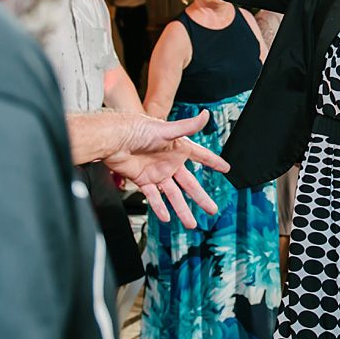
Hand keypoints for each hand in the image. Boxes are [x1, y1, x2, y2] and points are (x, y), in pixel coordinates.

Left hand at [103, 111, 231, 227]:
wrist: (113, 139)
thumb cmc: (137, 128)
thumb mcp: (166, 129)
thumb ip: (187, 126)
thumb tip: (206, 115)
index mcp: (178, 148)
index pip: (201, 156)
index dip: (213, 162)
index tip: (226, 168)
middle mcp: (169, 161)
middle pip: (189, 184)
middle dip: (201, 197)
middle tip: (212, 209)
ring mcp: (157, 172)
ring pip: (173, 195)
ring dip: (182, 209)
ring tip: (191, 223)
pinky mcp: (143, 180)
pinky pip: (154, 197)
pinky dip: (160, 207)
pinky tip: (166, 217)